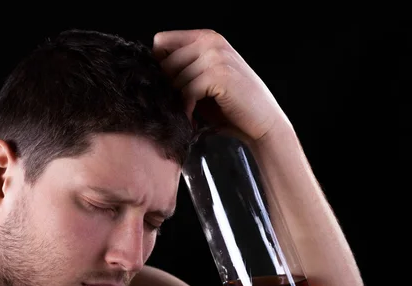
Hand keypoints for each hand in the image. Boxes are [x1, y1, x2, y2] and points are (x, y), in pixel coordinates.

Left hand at [153, 29, 290, 141]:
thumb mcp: (202, 81)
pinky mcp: (218, 74)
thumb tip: (148, 73)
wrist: (263, 122)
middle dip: (167, 87)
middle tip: (177, 106)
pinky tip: (192, 118)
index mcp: (207, 37)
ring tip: (187, 113)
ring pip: (175, 78)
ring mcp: (216, 56)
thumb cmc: (230, 106)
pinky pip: (186, 91)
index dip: (159, 66)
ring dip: (177, 100)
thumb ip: (181, 71)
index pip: (161, 42)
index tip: (167, 88)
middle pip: (165, 62)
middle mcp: (211, 41)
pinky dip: (187, 108)